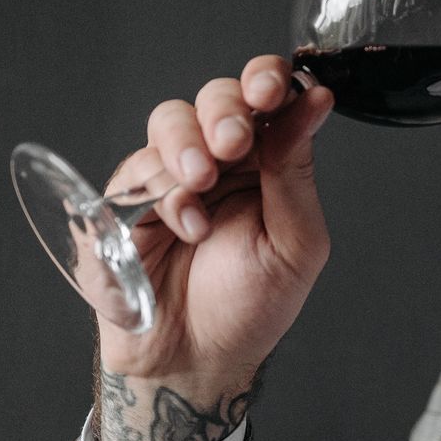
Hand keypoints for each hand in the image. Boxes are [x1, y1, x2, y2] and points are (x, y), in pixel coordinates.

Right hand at [86, 54, 336, 440]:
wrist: (195, 361)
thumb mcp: (295, 243)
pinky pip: (135, 169)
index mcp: (267, 163)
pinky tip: (185, 227)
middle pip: (216, 97)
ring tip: (201, 184)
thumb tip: (315, 101)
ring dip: (187, 143)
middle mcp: (220, 161)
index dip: (267, 79)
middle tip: (232, 143)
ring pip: (170, 120)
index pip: (268, 97)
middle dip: (224, 111)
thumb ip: (296, 170)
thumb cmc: (250, 308)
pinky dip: (162, 191)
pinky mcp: (126, 201)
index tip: (270, 88)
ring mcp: (170, 177)